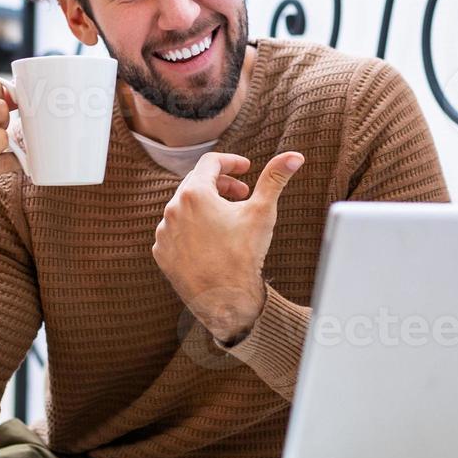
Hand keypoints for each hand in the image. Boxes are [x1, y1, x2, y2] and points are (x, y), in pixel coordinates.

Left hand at [152, 151, 304, 343]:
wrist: (227, 301)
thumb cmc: (245, 254)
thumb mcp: (262, 211)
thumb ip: (275, 178)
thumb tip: (295, 156)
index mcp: (194, 194)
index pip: (210, 163)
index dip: (231, 162)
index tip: (245, 170)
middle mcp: (172, 209)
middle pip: (196, 183)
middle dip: (221, 185)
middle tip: (241, 194)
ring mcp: (164, 233)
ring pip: (185, 208)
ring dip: (206, 207)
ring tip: (227, 219)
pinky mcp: (161, 253)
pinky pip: (176, 231)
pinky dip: (192, 228)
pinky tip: (211, 239)